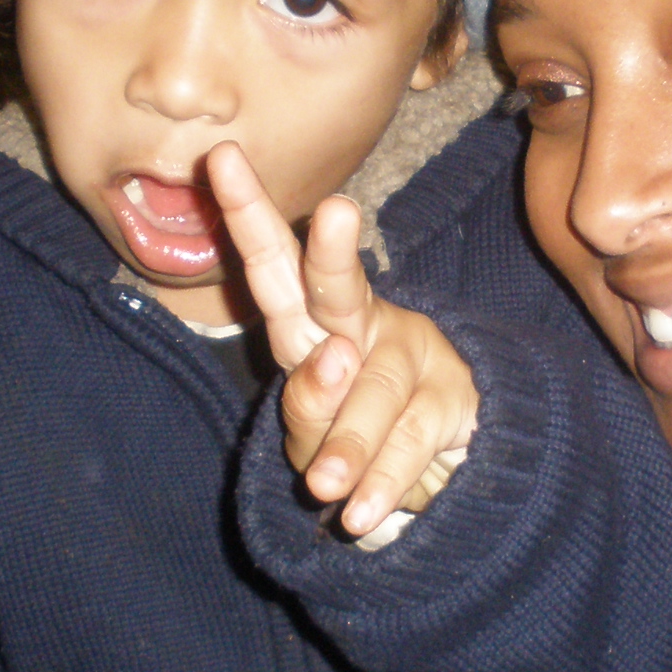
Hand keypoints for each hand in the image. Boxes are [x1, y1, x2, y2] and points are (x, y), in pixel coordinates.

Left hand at [209, 142, 477, 537]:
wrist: (443, 469)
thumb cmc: (356, 435)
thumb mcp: (314, 428)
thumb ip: (308, 405)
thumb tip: (332, 368)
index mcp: (314, 322)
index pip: (273, 267)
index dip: (247, 215)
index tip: (220, 158)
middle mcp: (361, 325)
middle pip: (341, 285)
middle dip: (332, 251)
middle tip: (336, 213)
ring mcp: (411, 358)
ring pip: (370, 392)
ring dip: (347, 445)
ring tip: (326, 489)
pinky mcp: (451, 399)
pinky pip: (408, 443)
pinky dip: (381, 483)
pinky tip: (361, 513)